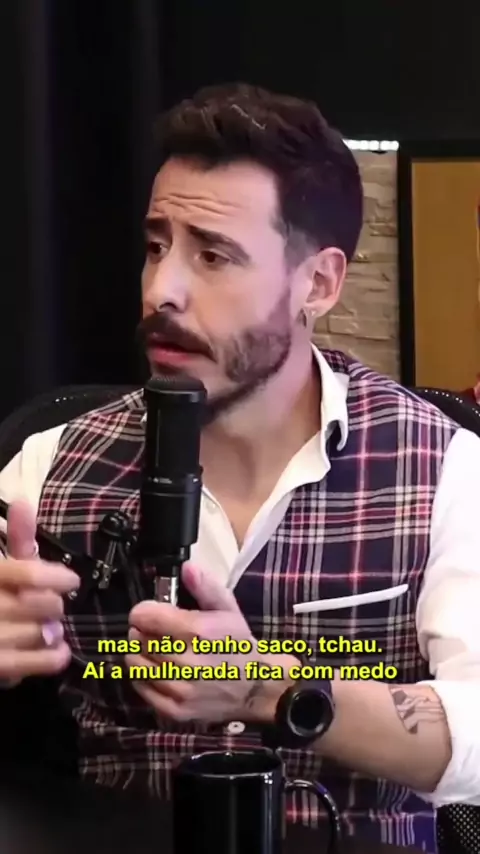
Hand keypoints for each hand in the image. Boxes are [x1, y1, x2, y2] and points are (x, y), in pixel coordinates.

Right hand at [0, 499, 79, 683]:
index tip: (72, 580)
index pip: (24, 573)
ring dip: (51, 632)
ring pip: (32, 634)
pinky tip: (59, 653)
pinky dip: (48, 659)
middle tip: (56, 608)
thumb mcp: (4, 566)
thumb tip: (22, 502)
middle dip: (51, 606)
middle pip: (32, 603)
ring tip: (52, 630)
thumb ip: (18, 540)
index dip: (53, 576)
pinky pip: (24, 666)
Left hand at [127, 564, 292, 723]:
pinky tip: (154, 667)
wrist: (255, 687)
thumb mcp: (228, 608)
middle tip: (152, 629)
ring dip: (138, 651)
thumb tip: (186, 567)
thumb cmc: (238, 643)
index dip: (143, 610)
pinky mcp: (175, 711)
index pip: (145, 616)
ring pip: (136, 663)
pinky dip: (141, 675)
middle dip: (141, 630)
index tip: (149, 611)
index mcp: (198, 632)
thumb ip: (205, 586)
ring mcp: (179, 690)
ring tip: (151, 647)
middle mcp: (186, 662)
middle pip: (138, 639)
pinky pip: (141, 688)